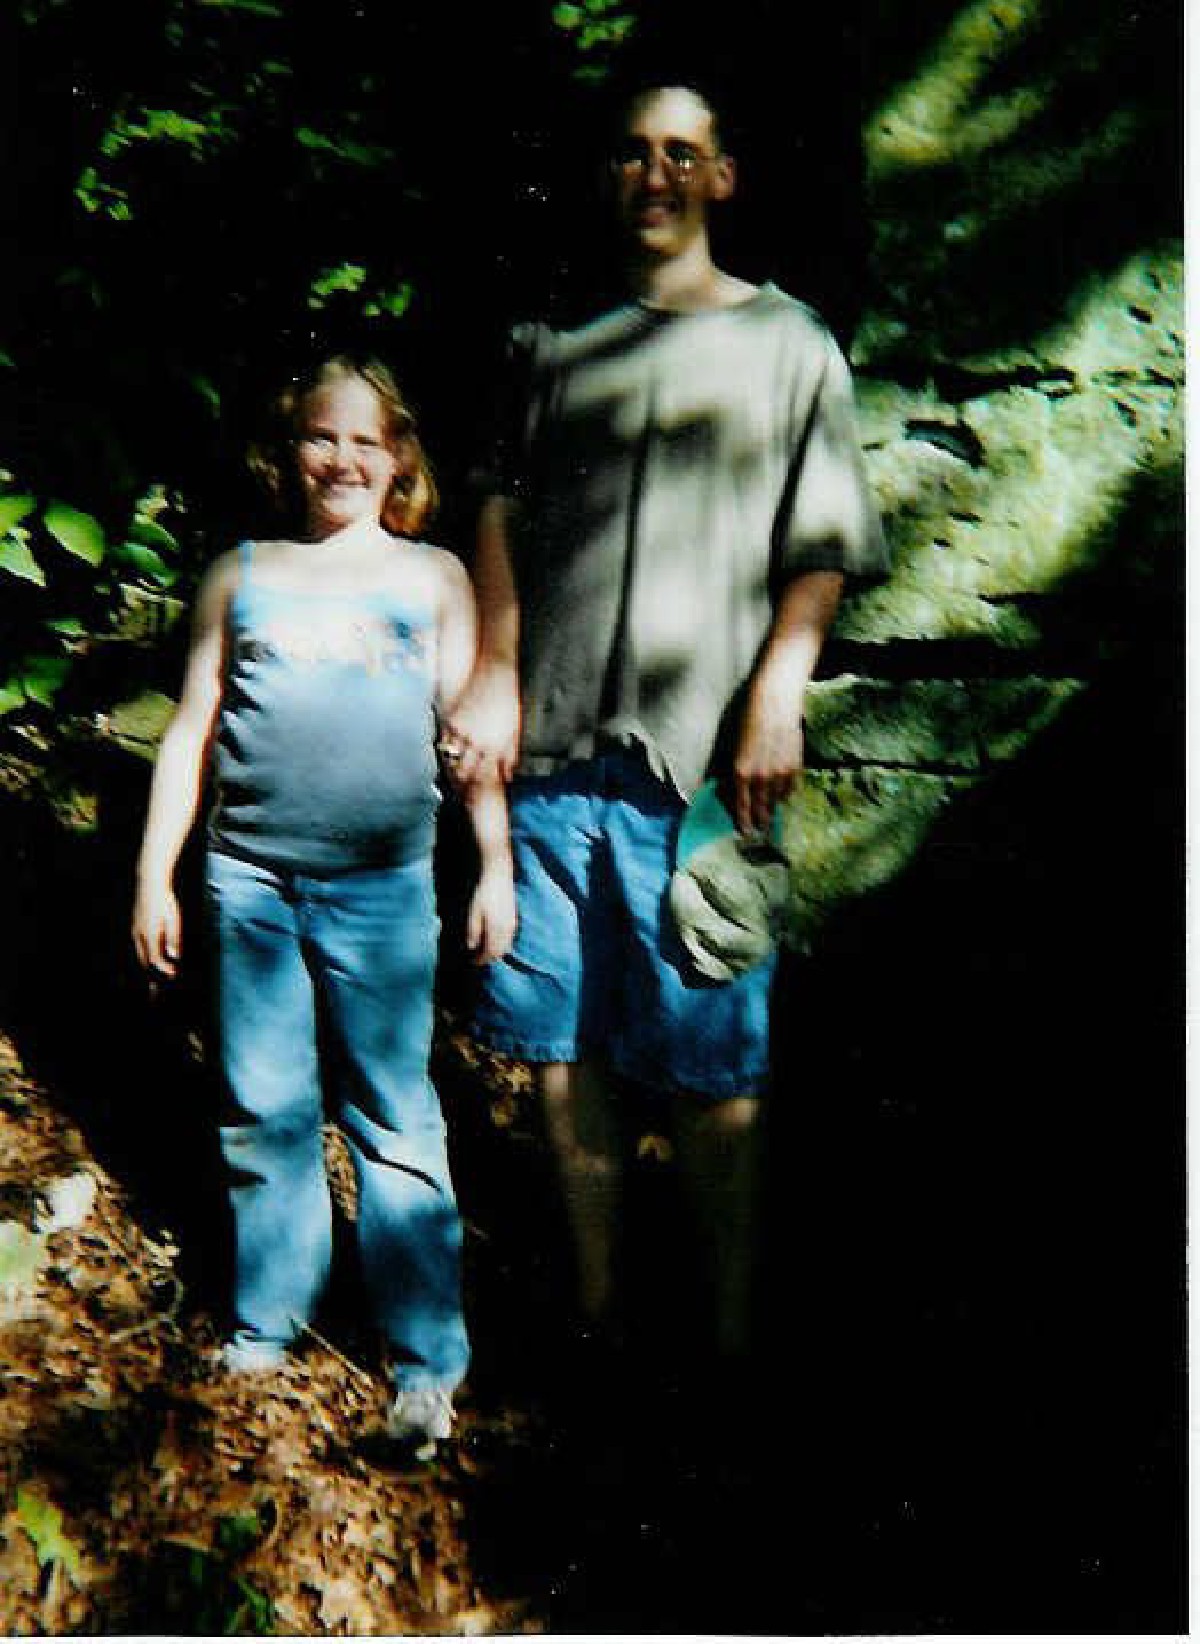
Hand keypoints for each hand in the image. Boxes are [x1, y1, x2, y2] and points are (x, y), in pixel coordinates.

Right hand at [132, 879, 181, 978]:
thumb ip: (174, 938)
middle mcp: (139, 936)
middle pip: (144, 963)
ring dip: (144, 971)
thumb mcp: (174, 919)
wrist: (149, 885)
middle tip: (155, 995)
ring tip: (149, 985)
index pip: (155, 960)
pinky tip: (145, 964)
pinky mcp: (134, 929)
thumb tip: (174, 956)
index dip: (163, 970)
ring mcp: (135, 933)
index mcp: (150, 934)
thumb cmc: (164, 901)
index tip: (172, 976)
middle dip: (150, 978)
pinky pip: (137, 950)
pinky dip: (141, 960)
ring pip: (138, 957)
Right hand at [442, 662, 520, 784]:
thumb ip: (510, 754)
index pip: (483, 775)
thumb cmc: (508, 702)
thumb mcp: (514, 730)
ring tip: (452, 774)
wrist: (495, 674)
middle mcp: (477, 740)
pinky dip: (445, 749)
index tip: (474, 792)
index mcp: (495, 745)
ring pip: (451, 757)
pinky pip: (445, 740)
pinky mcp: (453, 718)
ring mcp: (463, 730)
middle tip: (460, 789)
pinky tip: (447, 754)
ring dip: (452, 767)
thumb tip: (508, 775)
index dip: (478, 786)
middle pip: (464, 770)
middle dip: (462, 781)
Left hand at [466, 861, 516, 965]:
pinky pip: (510, 938)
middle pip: (500, 952)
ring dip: (496, 951)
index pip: (490, 952)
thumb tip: (471, 947)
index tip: (472, 962)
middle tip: (478, 959)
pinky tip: (494, 939)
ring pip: (506, 946)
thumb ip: (473, 931)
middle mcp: (507, 930)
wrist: (500, 876)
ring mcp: (512, 924)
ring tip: (485, 950)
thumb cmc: (484, 893)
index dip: (482, 959)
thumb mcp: (474, 912)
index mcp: (496, 929)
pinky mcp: (514, 919)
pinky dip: (502, 943)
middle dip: (489, 958)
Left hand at [729, 688, 803, 834]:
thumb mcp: (733, 748)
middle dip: (759, 820)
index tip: (744, 832)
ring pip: (776, 801)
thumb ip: (732, 773)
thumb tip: (726, 791)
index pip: (741, 807)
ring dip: (772, 808)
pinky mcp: (795, 768)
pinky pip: (790, 790)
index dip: (742, 822)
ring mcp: (779, 774)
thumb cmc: (748, 721)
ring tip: (770, 813)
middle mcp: (760, 777)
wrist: (774, 704)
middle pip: (760, 809)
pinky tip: (781, 794)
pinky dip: (784, 794)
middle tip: (759, 829)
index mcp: (741, 773)